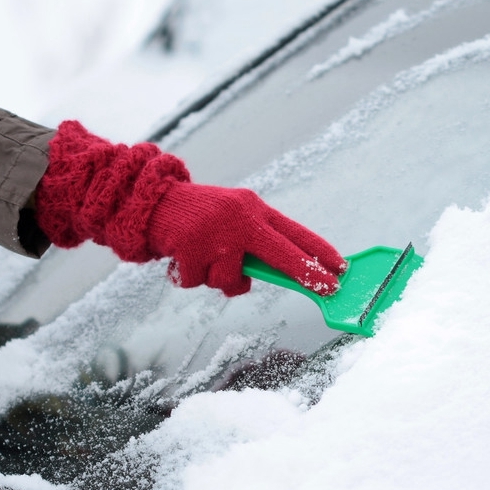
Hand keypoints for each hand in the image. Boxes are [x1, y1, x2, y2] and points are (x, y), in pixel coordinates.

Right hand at [36, 120, 344, 296]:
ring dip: (216, 279)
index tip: (341, 269)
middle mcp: (240, 218)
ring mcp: (216, 233)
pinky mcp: (191, 247)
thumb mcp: (231, 221)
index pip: (295, 233)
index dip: (320, 252)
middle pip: (284, 254)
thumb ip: (255, 245)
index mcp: (253, 209)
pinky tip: (180, 258)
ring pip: (232, 280)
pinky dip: (187, 277)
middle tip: (326, 288)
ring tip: (201, 259)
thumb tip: (284, 278)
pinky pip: (198, 282)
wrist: (149, 201)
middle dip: (307, 274)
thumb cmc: (198, 218)